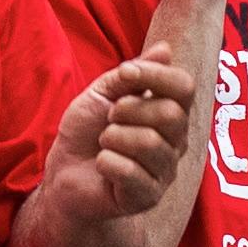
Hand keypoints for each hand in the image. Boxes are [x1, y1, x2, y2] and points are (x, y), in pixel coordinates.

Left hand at [35, 55, 197, 233]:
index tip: (124, 73)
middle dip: (128, 110)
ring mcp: (164, 172)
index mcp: (170, 112)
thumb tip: (166, 49)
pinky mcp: (148, 197)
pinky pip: (131, 173)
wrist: (63, 174)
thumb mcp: (102, 94)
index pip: (184, 87)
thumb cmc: (86, 132)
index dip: (154, 74)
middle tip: (109, 120)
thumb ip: (133, 74)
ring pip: (150, 143)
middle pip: (170, 115)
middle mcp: (175, 142)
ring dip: (113, 138)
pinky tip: (102, 166)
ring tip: (104, 144)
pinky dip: (106, 163)